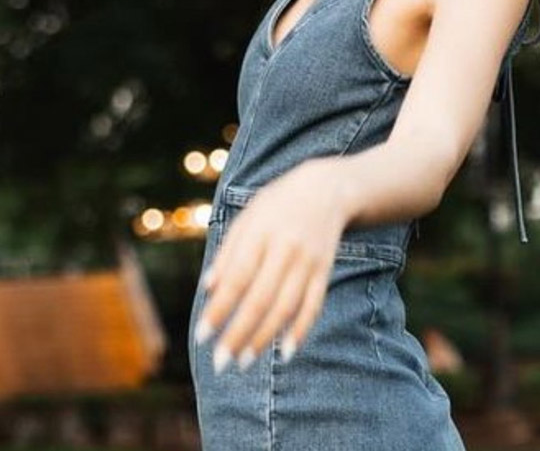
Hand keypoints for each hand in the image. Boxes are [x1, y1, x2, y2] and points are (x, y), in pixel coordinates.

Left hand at [195, 157, 347, 371]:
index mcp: (261, 232)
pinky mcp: (325, 270)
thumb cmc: (277, 204)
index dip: (219, 309)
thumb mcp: (248, 217)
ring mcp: (308, 260)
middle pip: (261, 298)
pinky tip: (286, 352)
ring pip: (286, 307)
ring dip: (265, 338)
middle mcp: (286, 248)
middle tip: (220, 363)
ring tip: (244, 362)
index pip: (237, 278)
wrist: (326, 189)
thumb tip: (207, 289)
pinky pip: (313, 305)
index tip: (201, 337)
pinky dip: (301, 330)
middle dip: (239, 334)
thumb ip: (228, 252)